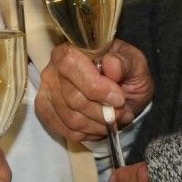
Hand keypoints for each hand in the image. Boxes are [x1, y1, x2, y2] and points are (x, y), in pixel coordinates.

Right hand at [35, 38, 153, 143]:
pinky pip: (64, 129)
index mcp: (74, 48)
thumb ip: (127, 63)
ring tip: (112, 120)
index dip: (95, 86)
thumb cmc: (126, 73)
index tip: (118, 98)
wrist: (121, 91)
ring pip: (71, 118)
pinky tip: (97, 126)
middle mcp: (54, 67)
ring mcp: (48, 89)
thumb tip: (111, 64)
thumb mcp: (136, 64)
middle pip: (73, 98)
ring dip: (97, 125)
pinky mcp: (46, 109)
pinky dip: (86, 133)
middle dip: (102, 112)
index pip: (71, 64)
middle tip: (121, 112)